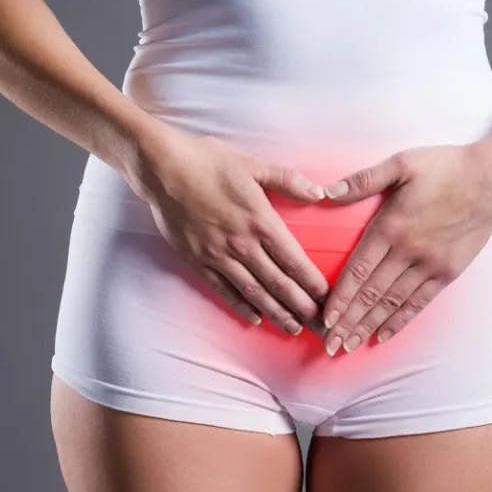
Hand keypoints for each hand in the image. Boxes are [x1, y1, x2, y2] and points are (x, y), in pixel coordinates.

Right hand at [129, 132, 329, 335]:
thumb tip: (321, 192)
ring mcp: (218, 255)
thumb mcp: (253, 165)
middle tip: (321, 328)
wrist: (162, 169)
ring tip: (294, 330)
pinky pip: (223, 289)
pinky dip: (241, 305)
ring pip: (253, 292)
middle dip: (302, 309)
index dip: (313, 284)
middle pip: (278, 284)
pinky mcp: (197, 260)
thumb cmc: (208, 162)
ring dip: (276, 313)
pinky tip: (255, 318)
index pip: (294, 261)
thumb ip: (289, 180)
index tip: (329, 300)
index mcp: (260, 220)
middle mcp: (242, 244)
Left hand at [318, 142, 491, 354]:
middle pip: (371, 294)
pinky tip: (383, 335)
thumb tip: (327, 191)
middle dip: (348, 321)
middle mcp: (408, 252)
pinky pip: (419, 302)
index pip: (359, 270)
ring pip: (392, 303)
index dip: (340, 297)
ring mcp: (429, 265)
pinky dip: (400, 320)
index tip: (324, 318)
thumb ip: (364, 179)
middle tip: (330, 345)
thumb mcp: (402, 163)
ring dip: (368, 326)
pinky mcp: (447, 272)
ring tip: (349, 346)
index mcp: (391, 227)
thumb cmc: (446, 167)